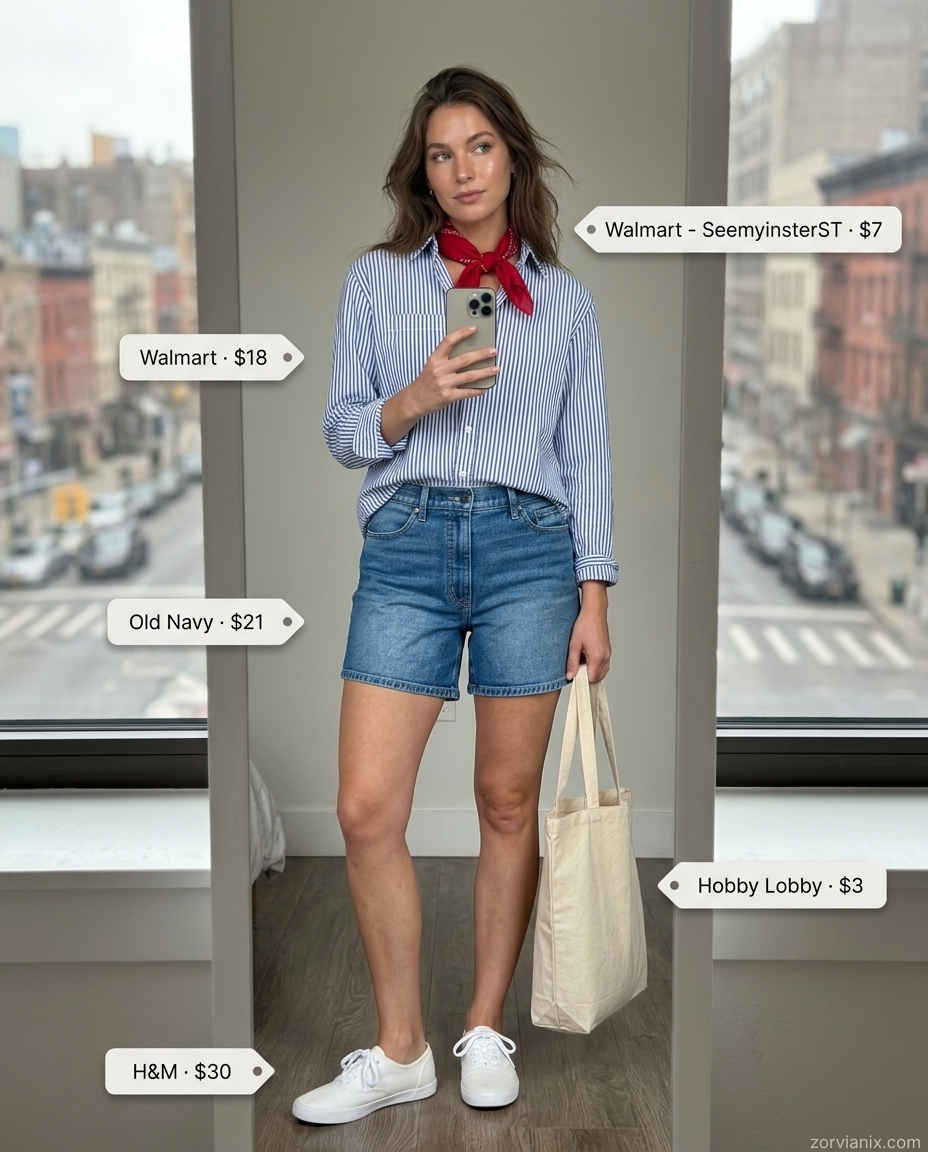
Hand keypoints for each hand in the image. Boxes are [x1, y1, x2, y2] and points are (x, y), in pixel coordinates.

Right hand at [381, 326, 497, 444]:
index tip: (474, 329)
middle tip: (493, 351)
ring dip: (485, 372)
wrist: (415, 400)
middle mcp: (440, 370)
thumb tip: (469, 352)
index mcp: (435, 359)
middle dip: (481, 354)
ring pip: (470, 376)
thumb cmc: (426, 381)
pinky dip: (478, 390)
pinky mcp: (448, 396)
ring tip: (496, 369)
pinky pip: (467, 392)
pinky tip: (485, 388)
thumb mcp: (432, 365)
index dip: (461, 334)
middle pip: (464, 359)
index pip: (448, 342)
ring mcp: (444, 383)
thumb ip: (446, 358)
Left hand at [566, 582, 610, 682]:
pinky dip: (595, 665)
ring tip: (581, 659)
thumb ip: (572, 662)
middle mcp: (605, 657)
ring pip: (601, 672)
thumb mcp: (574, 644)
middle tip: (576, 666)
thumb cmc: (584, 624)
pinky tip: (586, 656)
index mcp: (597, 657)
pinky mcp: (608, 651)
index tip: (574, 674)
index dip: (581, 679)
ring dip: (591, 670)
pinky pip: (603, 665)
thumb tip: (570, 676)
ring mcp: (608, 654)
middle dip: (586, 675)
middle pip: (597, 677)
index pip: (591, 679)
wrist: (594, 611)